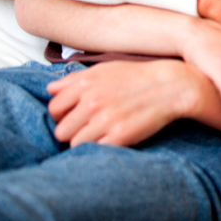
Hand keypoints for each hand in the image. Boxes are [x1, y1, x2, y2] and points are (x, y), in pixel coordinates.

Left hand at [46, 60, 197, 147]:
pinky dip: (99, 149)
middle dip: (71, 132)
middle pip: (61, 130)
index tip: (73, 117)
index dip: (62, 116)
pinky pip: (95, 151)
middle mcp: (92, 102)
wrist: (170, 86)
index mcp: (85, 84)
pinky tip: (109, 140)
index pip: (54, 109)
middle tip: (85, 129)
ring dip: (84, 142)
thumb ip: (73, 80)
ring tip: (98, 136)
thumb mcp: (103, 70)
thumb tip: (50, 89)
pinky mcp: (120, 136)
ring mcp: (106, 120)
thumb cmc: (136, 77)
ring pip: (75, 144)